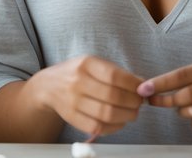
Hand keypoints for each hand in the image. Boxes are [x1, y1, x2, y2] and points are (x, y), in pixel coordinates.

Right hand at [27, 55, 143, 137]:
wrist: (49, 86)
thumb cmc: (77, 73)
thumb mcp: (93, 63)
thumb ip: (116, 72)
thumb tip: (142, 84)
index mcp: (86, 64)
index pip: (114, 76)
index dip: (133, 84)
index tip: (143, 88)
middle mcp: (78, 82)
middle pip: (113, 96)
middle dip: (133, 102)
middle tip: (140, 103)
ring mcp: (73, 102)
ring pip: (107, 114)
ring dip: (126, 116)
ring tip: (133, 113)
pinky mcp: (72, 118)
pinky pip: (97, 127)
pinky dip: (114, 127)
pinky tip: (120, 121)